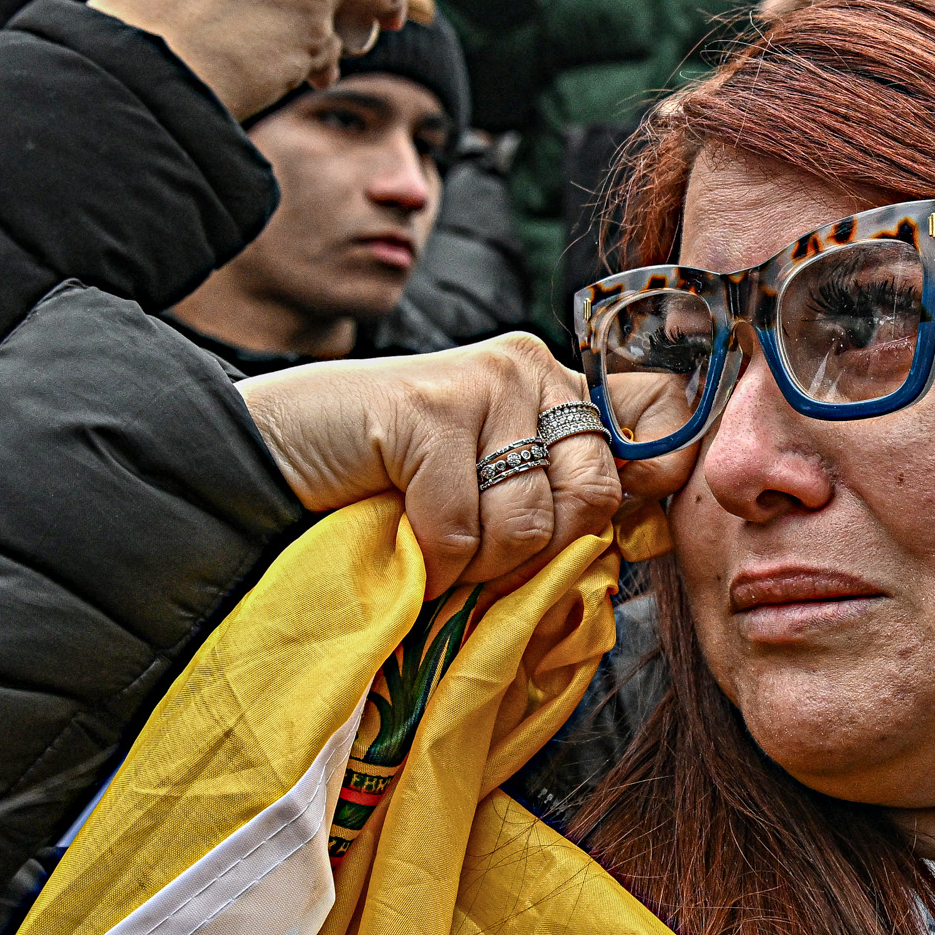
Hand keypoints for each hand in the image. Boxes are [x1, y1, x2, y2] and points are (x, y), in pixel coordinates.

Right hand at [240, 334, 627, 596]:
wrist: (272, 454)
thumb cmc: (389, 484)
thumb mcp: (494, 488)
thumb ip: (566, 496)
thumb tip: (652, 536)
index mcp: (559, 386)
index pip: (661, 416)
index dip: (658, 477)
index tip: (617, 524)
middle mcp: (532, 370)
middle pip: (595, 494)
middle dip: (539, 551)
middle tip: (482, 548)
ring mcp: (483, 383)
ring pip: (529, 522)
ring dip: (478, 564)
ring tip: (437, 542)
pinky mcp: (430, 408)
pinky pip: (462, 529)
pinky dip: (432, 560)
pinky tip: (404, 538)